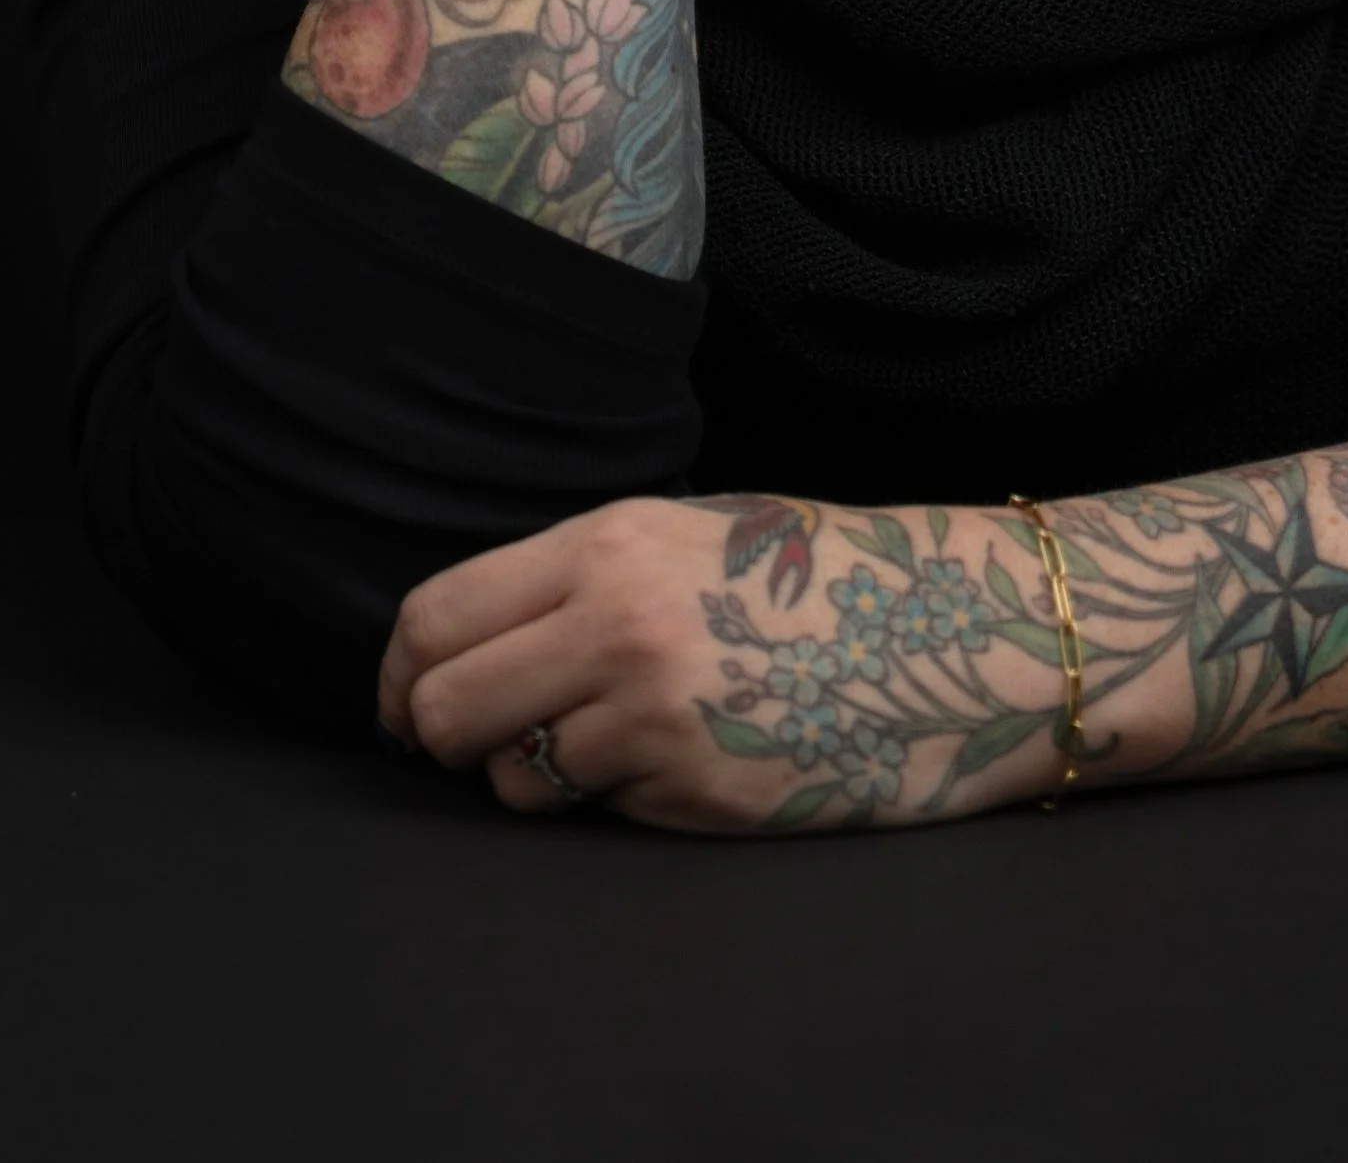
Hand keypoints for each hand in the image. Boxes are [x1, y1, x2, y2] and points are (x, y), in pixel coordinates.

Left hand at [378, 489, 1080, 835]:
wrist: (947, 634)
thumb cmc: (809, 581)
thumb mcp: (686, 535)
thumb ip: (578, 577)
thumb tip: (465, 638)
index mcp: (606, 543)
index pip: (437, 615)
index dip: (400, 671)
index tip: (405, 700)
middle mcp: (616, 623)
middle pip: (443, 706)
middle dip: (438, 736)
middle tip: (470, 742)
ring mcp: (653, 716)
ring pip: (509, 776)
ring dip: (533, 772)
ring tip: (605, 744)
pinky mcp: (690, 791)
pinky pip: (594, 812)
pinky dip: (610, 800)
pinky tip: (675, 761)